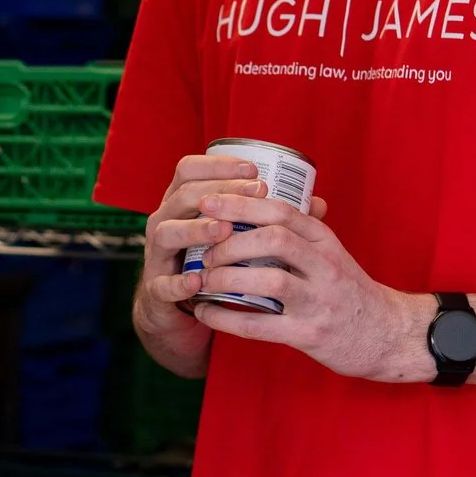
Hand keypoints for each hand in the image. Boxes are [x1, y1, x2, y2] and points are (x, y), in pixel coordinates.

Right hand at [136, 155, 265, 362]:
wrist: (182, 310)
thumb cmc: (217, 263)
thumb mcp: (238, 235)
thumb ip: (271, 218)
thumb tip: (317, 204)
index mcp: (184, 204)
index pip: (190, 170)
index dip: (219, 166)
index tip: (253, 169)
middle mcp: (166, 222)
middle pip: (182, 195)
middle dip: (219, 192)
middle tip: (253, 194)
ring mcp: (158, 255)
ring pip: (167, 233)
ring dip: (195, 229)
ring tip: (224, 230)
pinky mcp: (157, 289)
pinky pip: (163, 284)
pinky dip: (179, 282)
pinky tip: (197, 281)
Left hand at [188, 188, 435, 381]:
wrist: (387, 334)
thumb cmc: (349, 289)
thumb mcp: (332, 252)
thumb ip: (301, 229)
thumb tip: (265, 195)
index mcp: (324, 240)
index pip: (281, 211)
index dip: (240, 204)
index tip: (208, 202)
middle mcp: (324, 266)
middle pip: (272, 240)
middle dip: (230, 242)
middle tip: (204, 250)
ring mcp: (318, 301)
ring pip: (268, 281)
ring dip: (226, 278)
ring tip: (202, 280)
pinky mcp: (309, 334)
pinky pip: (259, 325)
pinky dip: (225, 318)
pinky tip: (205, 312)